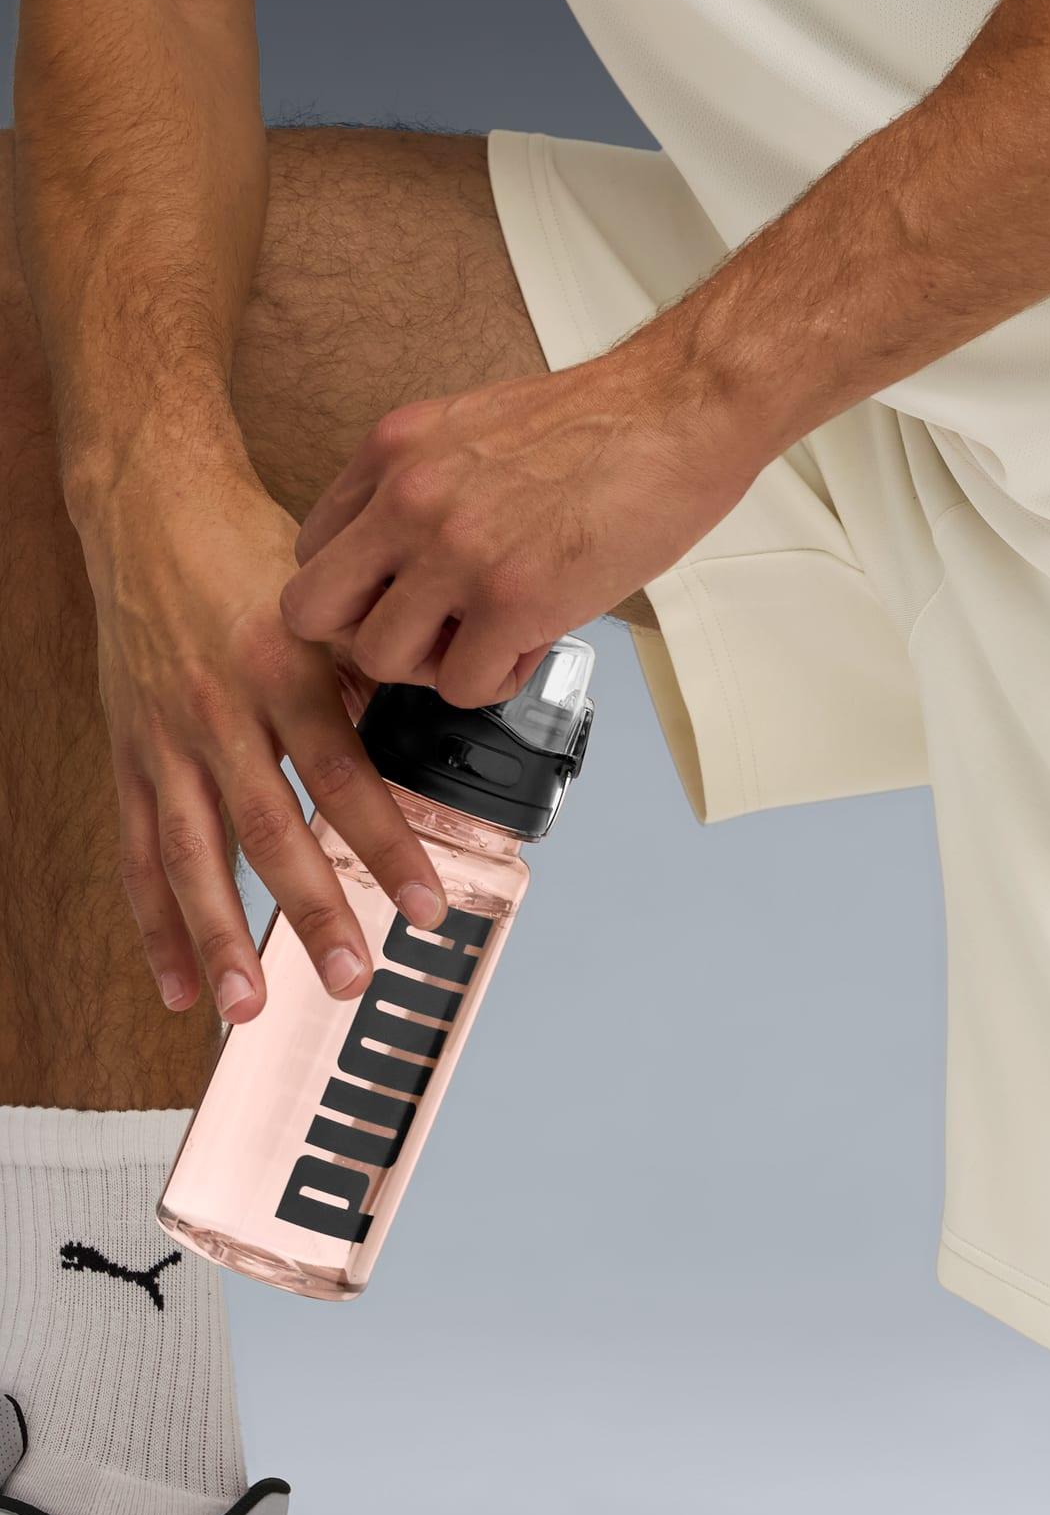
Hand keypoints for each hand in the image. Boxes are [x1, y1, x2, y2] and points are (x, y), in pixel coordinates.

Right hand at [81, 471, 445, 1022]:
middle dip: (311, 912)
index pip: (344, 777)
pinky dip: (157, 924)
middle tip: (351, 979)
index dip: (386, 847)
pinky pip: (140, 853)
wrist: (150, 507)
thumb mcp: (330, 606)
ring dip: (222, 937)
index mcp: (284, 671)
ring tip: (250, 1007)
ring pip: (193, 855)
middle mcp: (220, 710)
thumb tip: (454, 732)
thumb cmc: (255, 555)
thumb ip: (378, 677)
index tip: (427, 907)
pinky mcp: (130, 755)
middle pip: (268, 830)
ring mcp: (166, 738)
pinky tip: (182, 986)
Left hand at [281, 342, 764, 706]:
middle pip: (315, 613)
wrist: (676, 411)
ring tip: (491, 642)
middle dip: (368, 639)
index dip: (359, 593)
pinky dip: (497, 681)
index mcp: (392, 453)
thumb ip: (427, 487)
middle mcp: (406, 500)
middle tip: (429, 637)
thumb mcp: (474, 431)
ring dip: (436, 667)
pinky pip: (465, 685)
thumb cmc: (602, 425)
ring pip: (381, 659)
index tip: (406, 601)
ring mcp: (455, 551)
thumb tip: (417, 559)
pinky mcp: (513, 599)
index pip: (314, 552)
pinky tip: (533, 644)